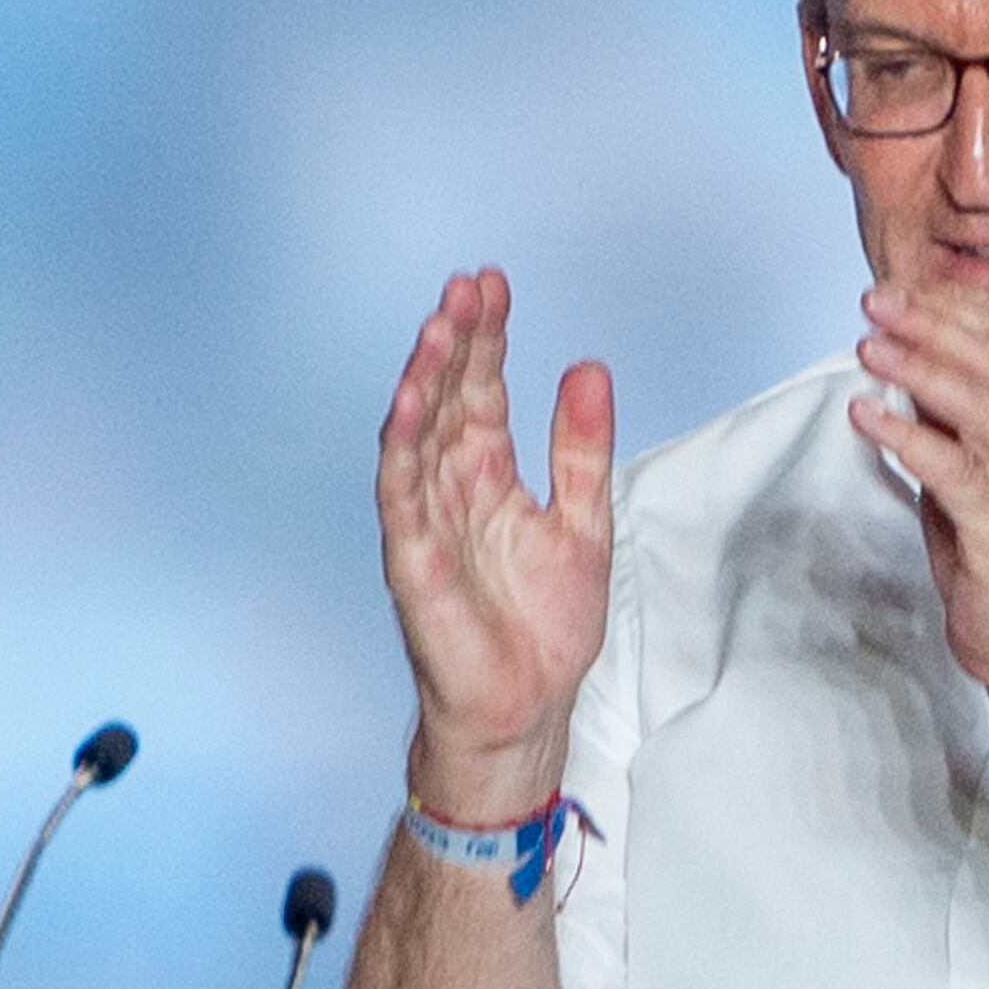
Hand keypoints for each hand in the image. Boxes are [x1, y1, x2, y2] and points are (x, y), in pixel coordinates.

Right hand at [377, 269, 613, 806]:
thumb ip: (583, 448)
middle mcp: (452, 489)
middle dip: (456, 342)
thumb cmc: (545, 623)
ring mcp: (428, 520)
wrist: (526, 704)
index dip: (487, 339)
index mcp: (492, 477)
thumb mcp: (585, 520)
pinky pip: (401, 494)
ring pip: (417, 435)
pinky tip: (409, 402)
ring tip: (440, 326)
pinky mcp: (413, 558)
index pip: (483, 392)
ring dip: (424, 380)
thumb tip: (587, 366)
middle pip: (448, 400)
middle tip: (467, 286)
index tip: (492, 284)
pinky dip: (402, 447)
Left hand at [849, 285, 988, 747]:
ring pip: (982, 407)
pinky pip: (954, 470)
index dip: (955, 307)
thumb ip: (953, 419)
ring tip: (868, 347)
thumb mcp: (979, 468)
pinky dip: (907, 436)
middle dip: (931, 324)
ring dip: (920, 369)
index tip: (899, 288)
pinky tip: (867, 415)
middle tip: (875, 301)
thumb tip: (904, 362)